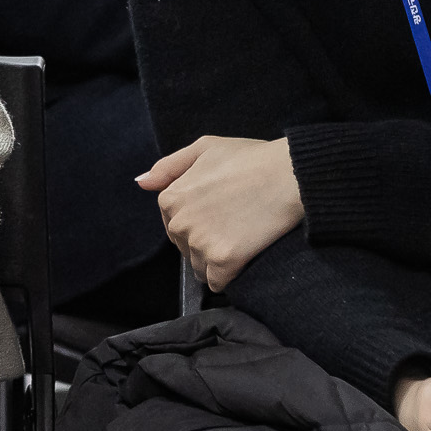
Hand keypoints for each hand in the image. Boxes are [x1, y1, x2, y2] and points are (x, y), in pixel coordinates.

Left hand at [137, 135, 302, 291]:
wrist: (289, 175)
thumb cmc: (250, 159)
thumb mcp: (204, 148)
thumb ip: (169, 167)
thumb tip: (141, 182)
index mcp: (171, 198)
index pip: (172, 225)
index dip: (196, 222)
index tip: (218, 215)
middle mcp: (180, 222)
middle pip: (184, 247)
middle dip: (203, 242)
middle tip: (232, 226)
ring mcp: (200, 243)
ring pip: (199, 267)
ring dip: (215, 262)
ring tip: (240, 240)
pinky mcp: (224, 260)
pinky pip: (217, 282)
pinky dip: (228, 278)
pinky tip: (243, 261)